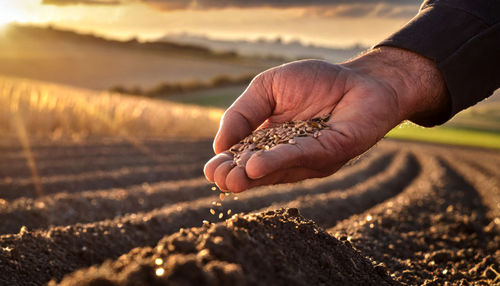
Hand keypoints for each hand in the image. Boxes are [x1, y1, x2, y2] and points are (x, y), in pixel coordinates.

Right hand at [204, 47, 447, 192]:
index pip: (243, 156)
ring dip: (252, 175)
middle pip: (257, 171)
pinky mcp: (331, 152)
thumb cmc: (316, 81)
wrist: (360, 77)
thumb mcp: (268, 87)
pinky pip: (301, 156)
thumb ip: (243, 112)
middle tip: (218, 179)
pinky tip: (255, 166)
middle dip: (236, 176)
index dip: (227, 164)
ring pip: (277, 169)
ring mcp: (309, 157)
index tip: (211, 170)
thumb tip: (220, 144)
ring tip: (230, 179)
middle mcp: (288, 154)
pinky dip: (277, 161)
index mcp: (270, 140)